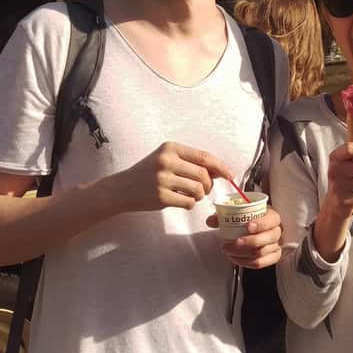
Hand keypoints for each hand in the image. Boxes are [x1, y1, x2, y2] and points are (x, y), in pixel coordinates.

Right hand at [108, 141, 231, 213]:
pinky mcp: (161, 197)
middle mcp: (166, 161)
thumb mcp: (166, 159)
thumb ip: (190, 162)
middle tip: (204, 189)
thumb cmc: (148, 173)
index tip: (230, 175)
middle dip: (209, 185)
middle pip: (204, 174)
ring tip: (191, 195)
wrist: (122, 188)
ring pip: (198, 189)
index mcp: (170, 148)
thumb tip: (220, 170)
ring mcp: (163, 179)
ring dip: (200, 195)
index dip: (221, 167)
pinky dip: (190, 204)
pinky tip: (181, 201)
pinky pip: (189, 202)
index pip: (204, 157)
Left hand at [208, 207, 283, 268]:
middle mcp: (276, 231)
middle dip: (250, 241)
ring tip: (229, 251)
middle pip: (268, 238)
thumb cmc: (249, 219)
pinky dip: (246, 263)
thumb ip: (224, 215)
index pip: (271, 220)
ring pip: (262, 252)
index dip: (261, 224)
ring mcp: (275, 245)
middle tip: (234, 242)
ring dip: (244, 253)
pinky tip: (235, 258)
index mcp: (272, 217)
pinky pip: (261, 263)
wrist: (254, 229)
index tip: (248, 226)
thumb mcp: (237, 213)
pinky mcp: (272, 257)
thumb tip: (211, 221)